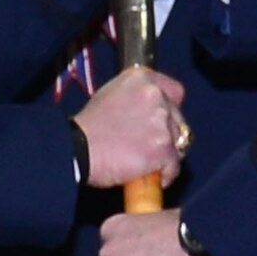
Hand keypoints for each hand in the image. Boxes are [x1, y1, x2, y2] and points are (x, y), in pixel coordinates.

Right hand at [72, 67, 188, 188]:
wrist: (78, 149)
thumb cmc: (88, 127)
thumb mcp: (110, 95)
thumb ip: (134, 97)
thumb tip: (146, 111)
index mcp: (142, 78)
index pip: (175, 91)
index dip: (170, 109)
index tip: (165, 122)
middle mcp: (155, 95)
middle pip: (178, 119)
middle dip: (168, 134)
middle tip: (151, 147)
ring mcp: (160, 121)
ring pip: (178, 142)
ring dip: (167, 154)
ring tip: (149, 164)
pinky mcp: (162, 148)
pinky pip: (174, 165)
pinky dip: (166, 174)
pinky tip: (152, 177)